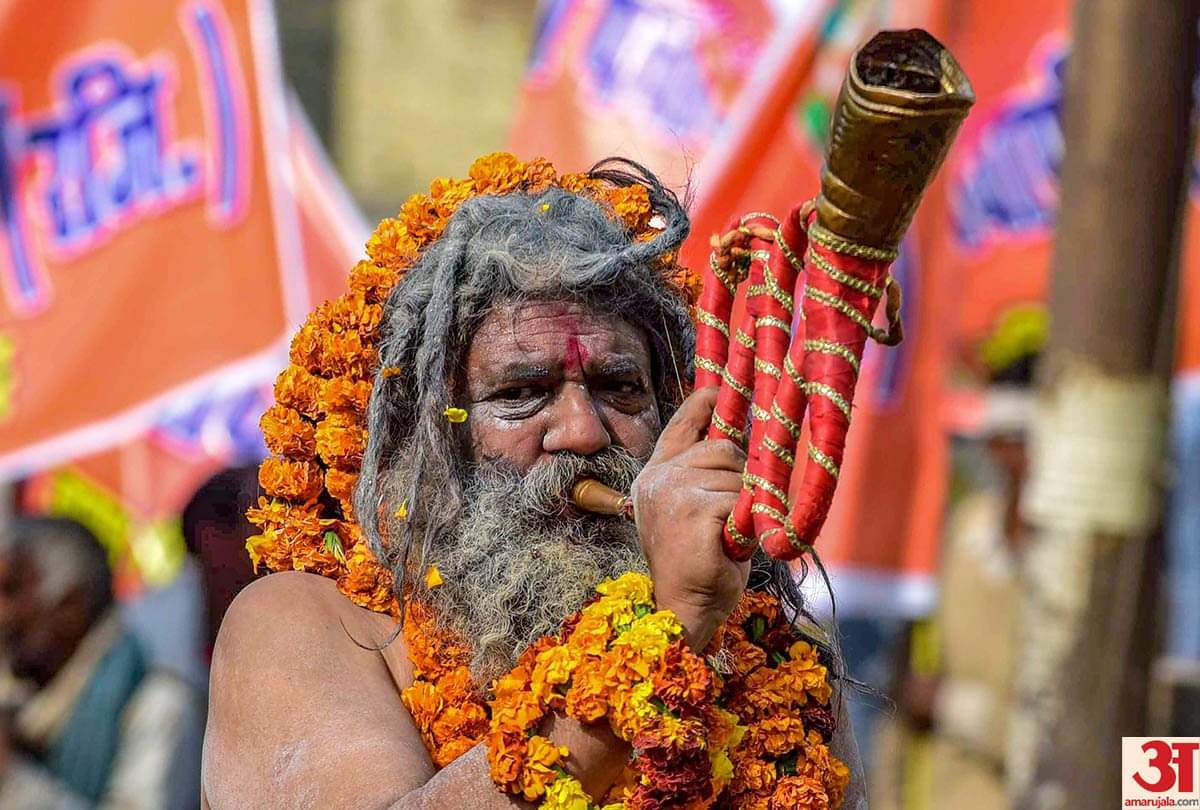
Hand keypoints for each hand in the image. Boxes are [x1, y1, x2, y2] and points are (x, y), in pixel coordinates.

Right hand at [632, 387, 750, 649]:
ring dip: (744, 506)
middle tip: (731, 516)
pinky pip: (741, 500)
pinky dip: (745, 523)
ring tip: (727, 535)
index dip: (702, 403)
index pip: (681, 425)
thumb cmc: (700, 562)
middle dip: (740, 478)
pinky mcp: (692, 508)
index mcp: (656, 474)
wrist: (686, 607)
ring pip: (737, 476)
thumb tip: (737, 441)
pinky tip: (728, 544)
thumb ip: (706, 476)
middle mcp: (658, 476)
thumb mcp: (699, 509)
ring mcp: (672, 490)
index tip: (717, 390)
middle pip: (723, 447)